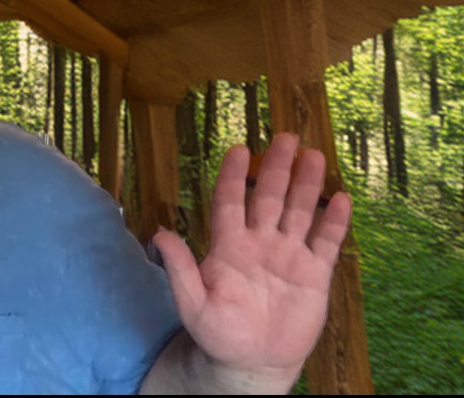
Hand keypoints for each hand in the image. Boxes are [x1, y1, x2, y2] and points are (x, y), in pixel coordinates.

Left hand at [150, 132, 351, 389]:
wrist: (252, 362)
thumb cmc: (218, 334)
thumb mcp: (192, 304)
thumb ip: (180, 269)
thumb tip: (159, 233)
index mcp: (229, 246)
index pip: (230, 202)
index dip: (233, 176)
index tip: (238, 149)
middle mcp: (259, 242)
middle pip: (269, 197)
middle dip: (277, 168)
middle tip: (286, 137)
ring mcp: (288, 255)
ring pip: (299, 212)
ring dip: (307, 185)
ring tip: (314, 156)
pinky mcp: (314, 274)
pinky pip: (325, 242)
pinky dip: (334, 222)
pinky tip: (340, 198)